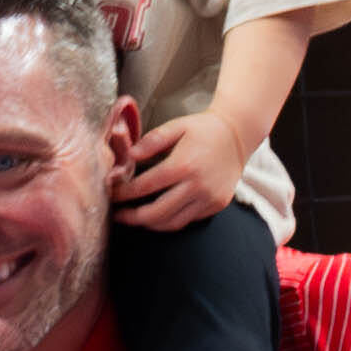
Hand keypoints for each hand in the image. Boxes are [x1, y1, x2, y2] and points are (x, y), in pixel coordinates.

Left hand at [110, 103, 248, 235]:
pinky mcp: (217, 204)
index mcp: (183, 165)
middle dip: (132, 217)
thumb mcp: (176, 126)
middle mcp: (198, 185)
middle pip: (156, 213)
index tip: (111, 194)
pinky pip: (189, 220)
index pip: (144, 187)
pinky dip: (170, 220)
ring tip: (134, 218)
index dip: (124, 194)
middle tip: (117, 215)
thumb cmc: (203, 128)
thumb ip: (151, 140)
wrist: (239, 134)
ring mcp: (209, 198)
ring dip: (150, 224)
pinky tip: (158, 213)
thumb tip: (129, 156)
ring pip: (172, 223)